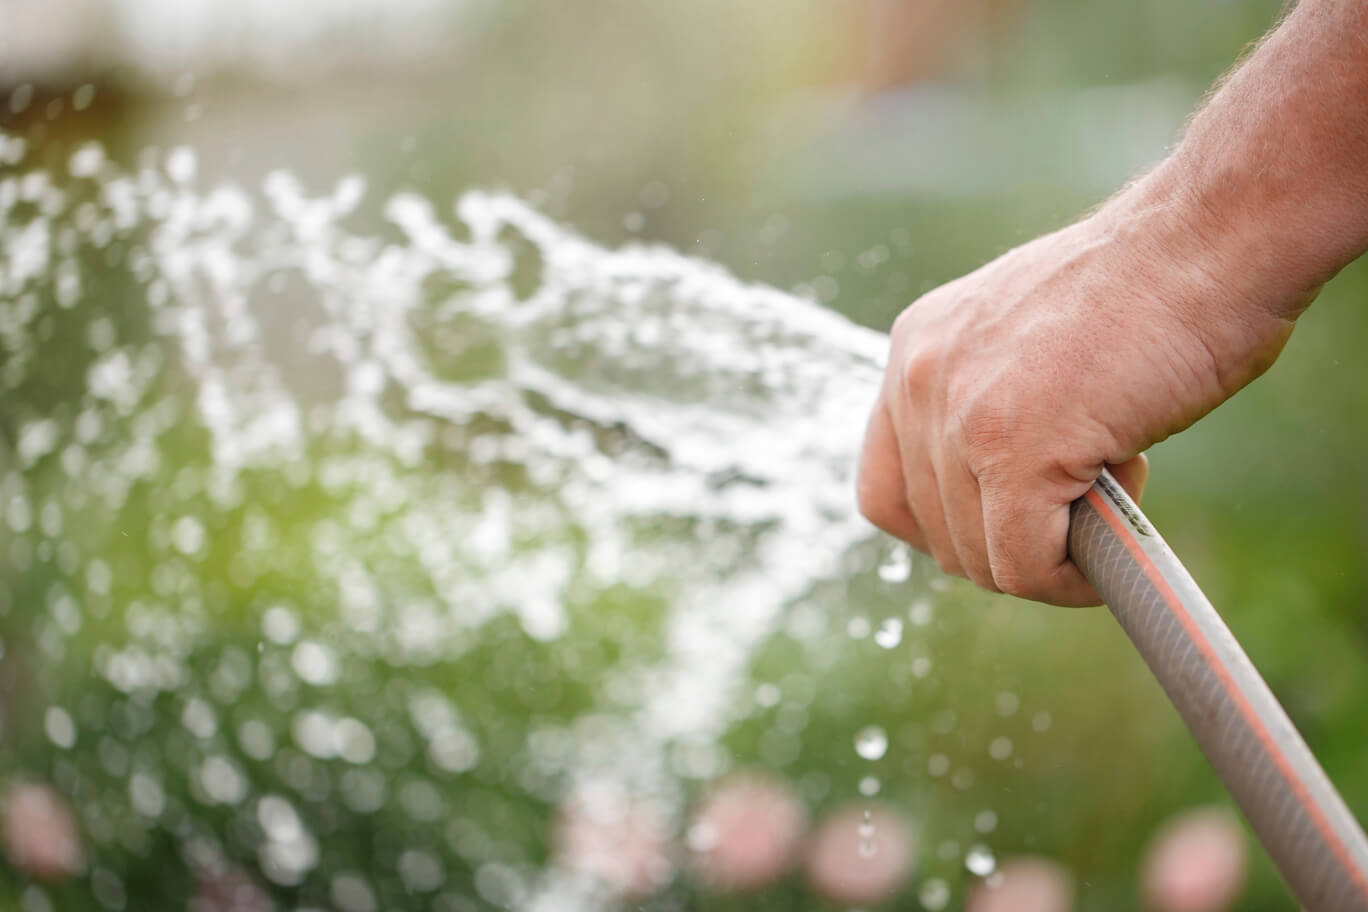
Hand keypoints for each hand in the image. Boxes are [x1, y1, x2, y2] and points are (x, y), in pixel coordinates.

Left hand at [857, 187, 1297, 604]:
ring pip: (981, 559)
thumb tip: (999, 498)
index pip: (885, 488)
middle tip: (1086, 495)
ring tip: (1114, 479)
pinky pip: (1024, 566)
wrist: (1211, 239)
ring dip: (1051, 553)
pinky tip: (1118, 527)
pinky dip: (1071, 579)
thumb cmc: (1150, 287)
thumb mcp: (1029, 340)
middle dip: (1012, 542)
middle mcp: (918, 380)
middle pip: (935, 533)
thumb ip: (990, 404)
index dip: (948, 526)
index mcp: (916, 348)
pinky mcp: (1014, 453)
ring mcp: (960, 417)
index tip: (1010, 519)